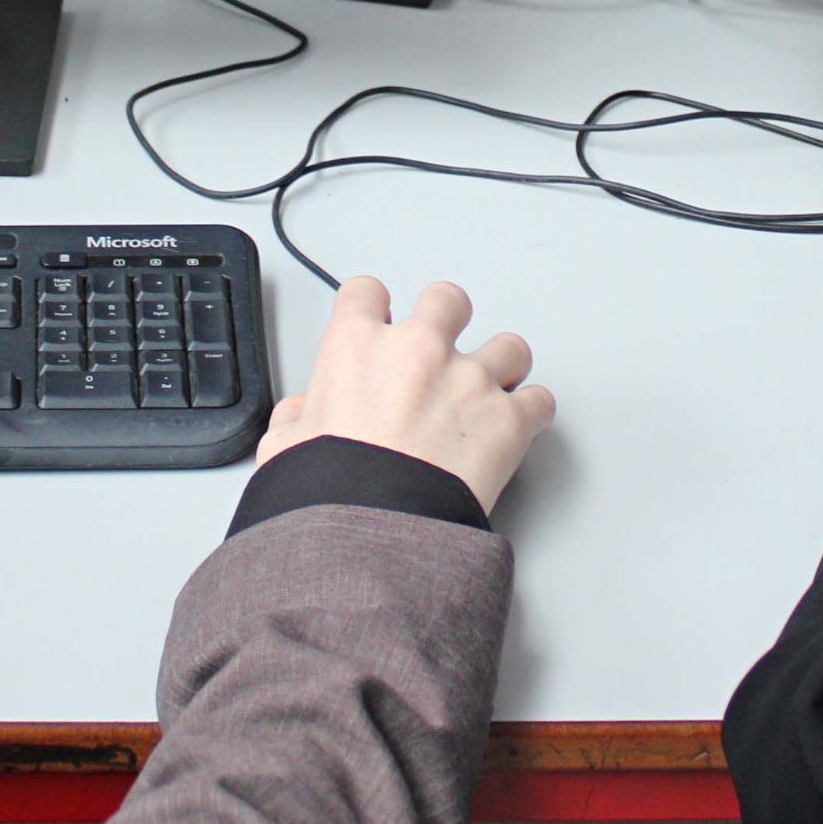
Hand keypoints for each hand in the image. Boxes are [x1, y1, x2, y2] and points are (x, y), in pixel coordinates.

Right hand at [258, 278, 553, 514]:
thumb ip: (294, 419)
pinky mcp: (509, 419)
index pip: (365, 293)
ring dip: (502, 367)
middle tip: (441, 353)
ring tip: (489, 394)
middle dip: (447, 321)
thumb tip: (299, 415)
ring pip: (510, 346)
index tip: (379, 326)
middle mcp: (418, 349)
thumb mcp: (282, 449)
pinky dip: (532, 414)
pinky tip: (517, 429)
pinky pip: (540, 400)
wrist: (373, 530)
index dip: (373, 309)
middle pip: (447, 299)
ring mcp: (469, 380)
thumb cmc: (329, 491)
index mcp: (357, 345)